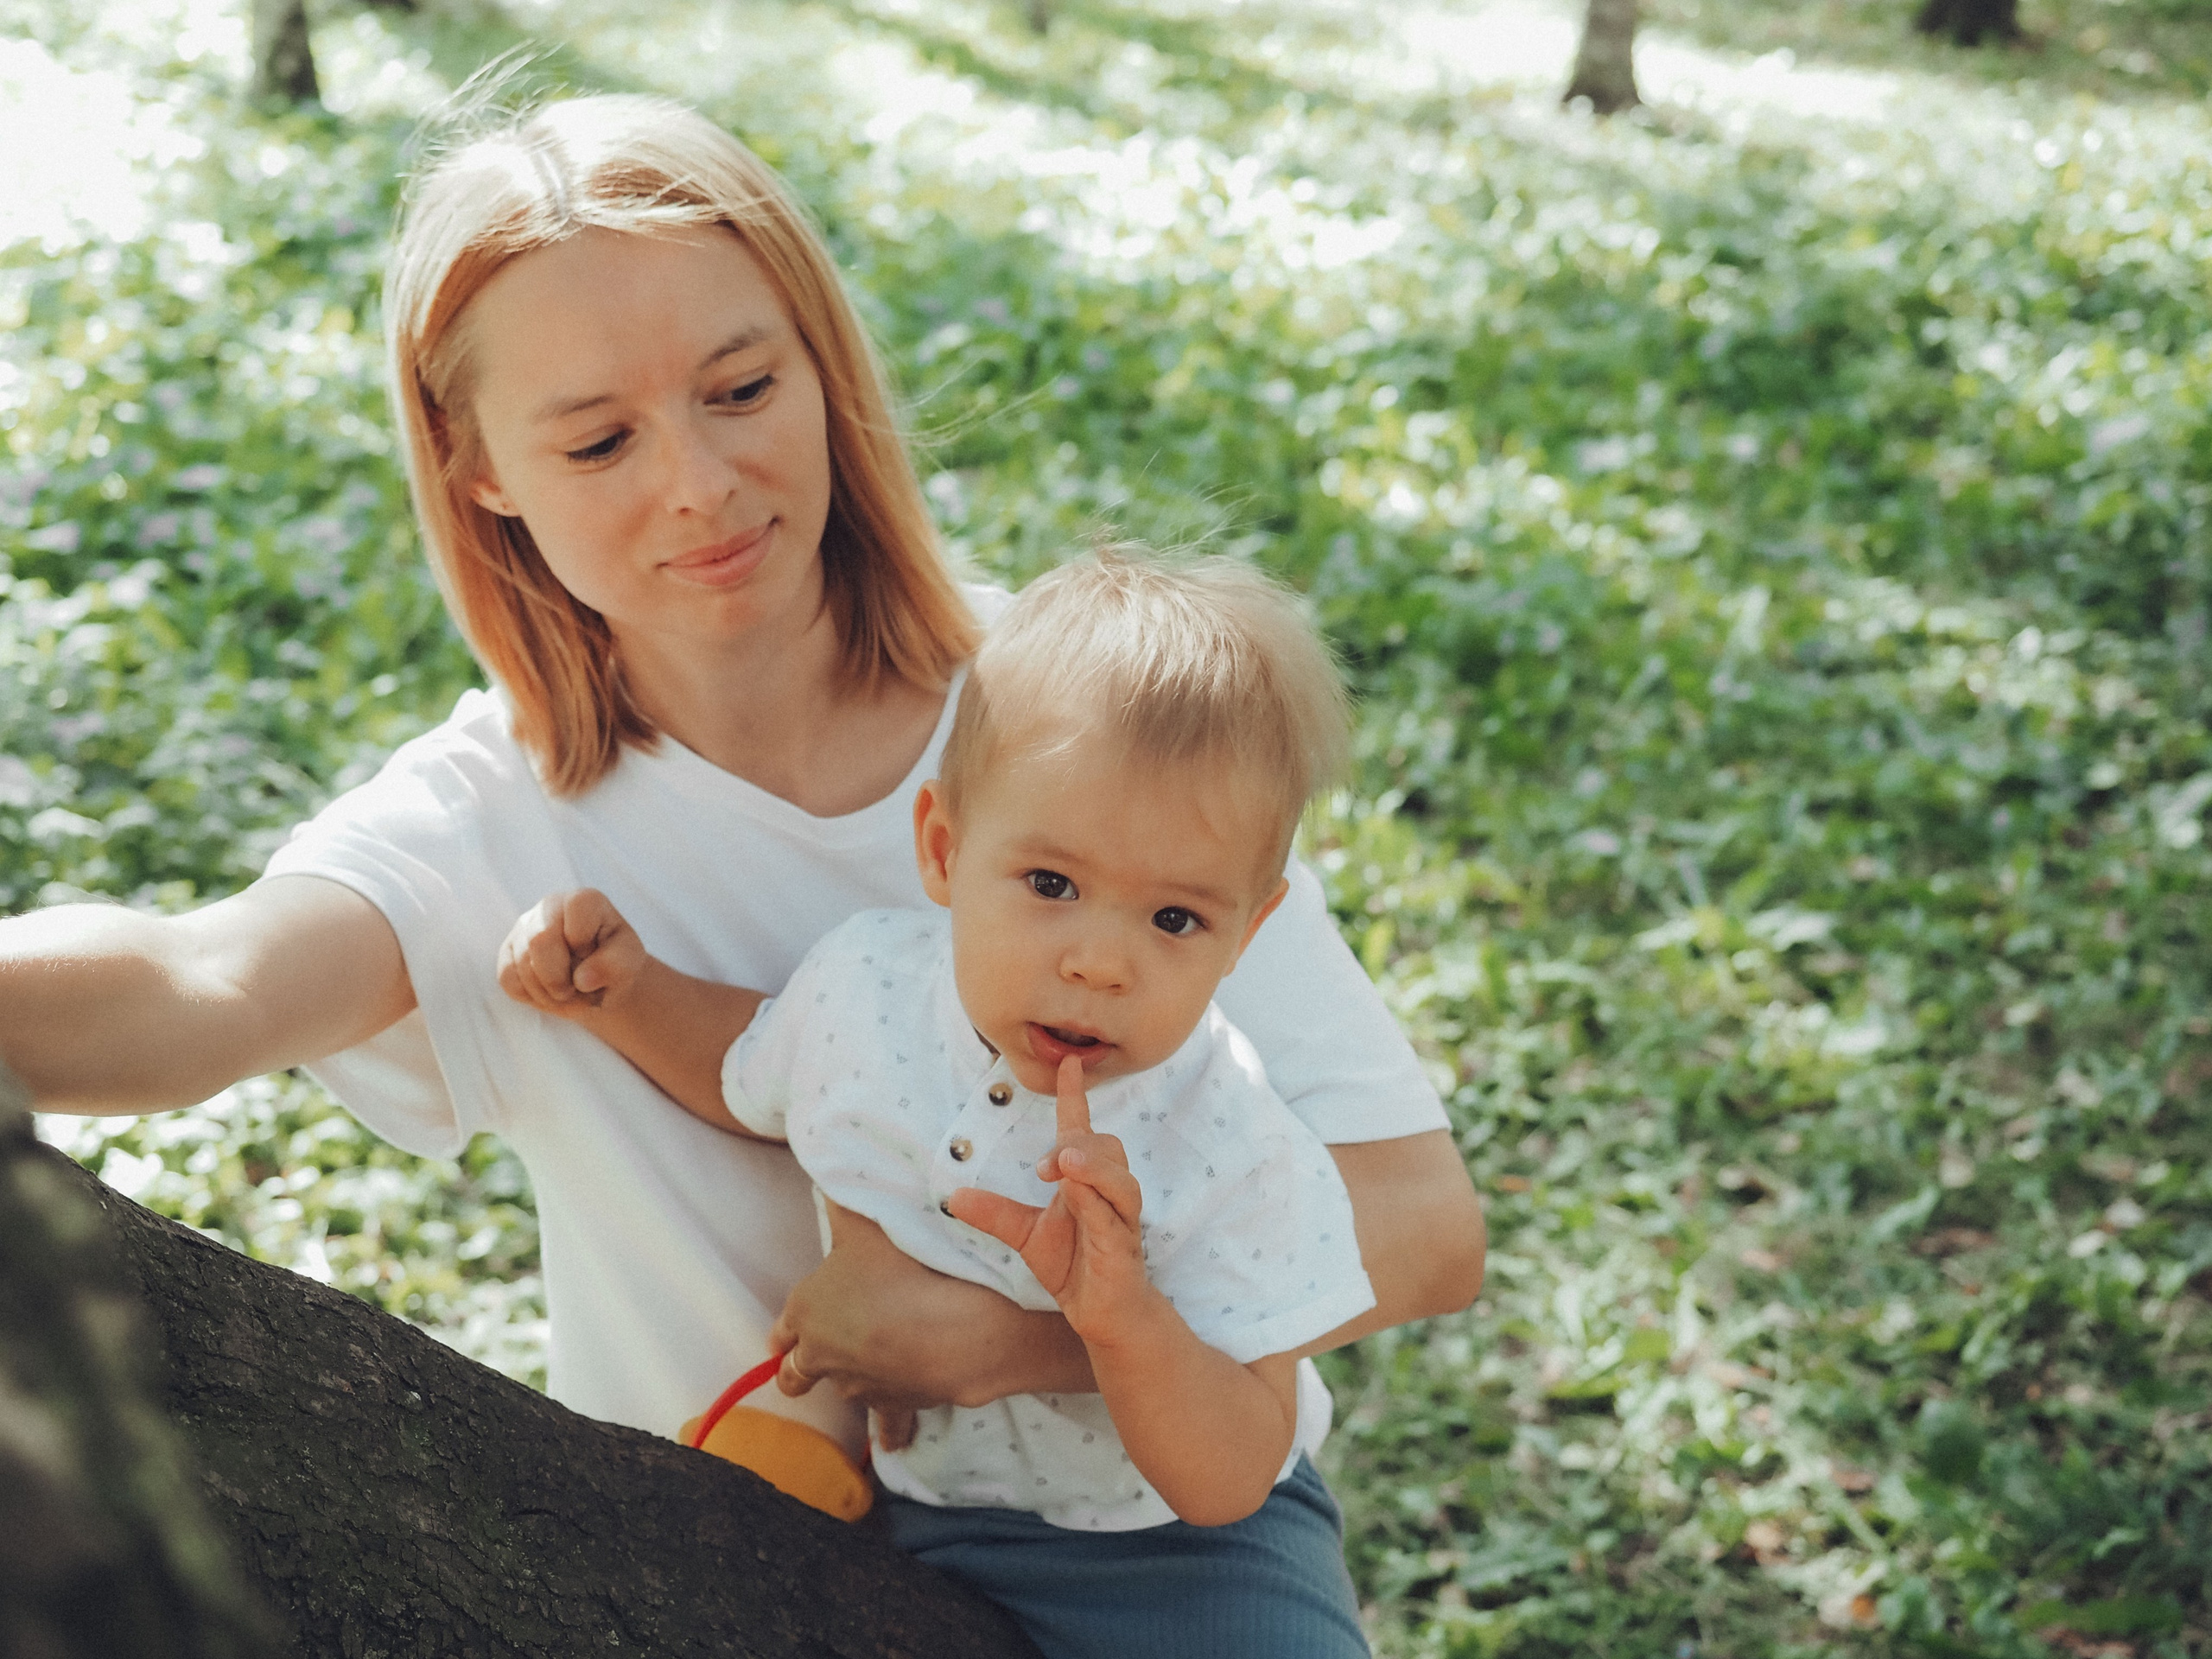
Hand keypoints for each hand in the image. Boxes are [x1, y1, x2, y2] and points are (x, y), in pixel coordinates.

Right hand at [496, 889, 643, 1019]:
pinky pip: (508, 978)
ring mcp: (525, 927)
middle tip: (576, 990)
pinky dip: (530, 995)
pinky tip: (549, 993)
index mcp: (583, 900)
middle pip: (540, 940)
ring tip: (568, 995)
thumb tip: (582, 979)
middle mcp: (549, 906)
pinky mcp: (508, 951)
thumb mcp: (628, 962)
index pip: (575, 911)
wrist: (599, 982)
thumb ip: (613, 965)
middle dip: (559, 978)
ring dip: (548, 993)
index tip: (593, 956)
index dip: (583, 944)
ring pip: (521, 963)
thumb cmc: (615, 963)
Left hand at [768, 1204, 963, 1445]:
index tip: (787, 1334)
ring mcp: (857, 1386)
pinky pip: (887, 1424)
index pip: (783, 1329)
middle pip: (795, 1374)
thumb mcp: (866, 1223)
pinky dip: (890, 1430)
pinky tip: (895, 1442)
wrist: (948, 1328)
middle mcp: (823, 1354)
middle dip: (798, 1371)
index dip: (785, 1330)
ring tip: (870, 1373)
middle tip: (806, 1366)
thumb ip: (843, 1204)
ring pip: (842, 1394)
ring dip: (851, 1384)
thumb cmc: (900, 1268)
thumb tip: (827, 1178)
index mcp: (807, 1310)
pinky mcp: (893, 1406)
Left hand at [948, 1055, 1151, 1340]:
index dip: (1074, 1096)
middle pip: (1106, 1147)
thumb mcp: (1024, 1234)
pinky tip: (1078, 1196)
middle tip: (1044, 1165)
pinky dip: (1097, 1202)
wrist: (1102, 1314)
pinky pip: (1115, 1218)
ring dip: (1092, 1166)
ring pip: (1119, 1179)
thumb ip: (994, 1213)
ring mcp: (1120, 1219)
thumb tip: (952, 1197)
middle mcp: (1107, 1192)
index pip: (1081, 1128)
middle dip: (1077, 1143)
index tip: (1067, 1063)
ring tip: (1063, 1163)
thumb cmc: (1074, 1264)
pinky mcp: (1124, 1247)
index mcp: (1085, 1181)